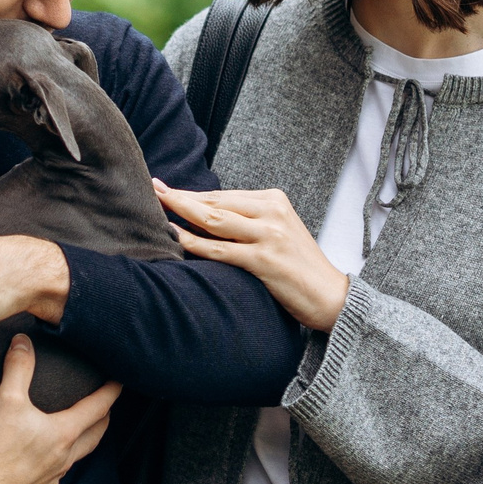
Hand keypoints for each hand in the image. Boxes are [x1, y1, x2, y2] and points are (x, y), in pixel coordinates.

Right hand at [0, 337, 121, 483]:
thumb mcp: (6, 400)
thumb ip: (18, 368)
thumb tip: (22, 341)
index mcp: (63, 433)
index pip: (97, 408)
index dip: (110, 393)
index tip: (119, 382)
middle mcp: (64, 456)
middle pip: (95, 435)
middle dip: (103, 419)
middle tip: (106, 406)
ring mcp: (52, 476)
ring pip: (77, 456)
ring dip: (83, 441)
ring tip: (80, 431)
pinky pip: (57, 474)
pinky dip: (60, 462)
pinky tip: (50, 459)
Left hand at [152, 180, 349, 331]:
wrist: (330, 296)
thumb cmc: (298, 267)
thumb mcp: (277, 232)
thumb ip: (247, 221)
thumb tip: (204, 215)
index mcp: (275, 200)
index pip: (223, 195)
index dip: (192, 193)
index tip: (166, 187)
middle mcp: (272, 212)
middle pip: (216, 202)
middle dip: (180, 197)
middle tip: (153, 189)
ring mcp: (269, 235)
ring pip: (214, 220)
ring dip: (181, 211)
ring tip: (156, 204)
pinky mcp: (264, 260)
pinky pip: (220, 249)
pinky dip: (194, 242)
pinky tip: (174, 235)